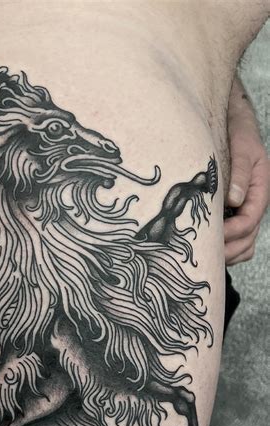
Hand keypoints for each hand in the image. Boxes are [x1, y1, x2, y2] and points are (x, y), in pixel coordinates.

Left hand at [224, 76, 268, 265]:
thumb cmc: (239, 135)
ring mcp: (247, 212)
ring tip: (207, 259)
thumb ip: (239, 173)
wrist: (237, 127)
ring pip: (245, 245)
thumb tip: (234, 200)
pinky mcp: (238, 215)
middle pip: (248, 239)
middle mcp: (255, 204)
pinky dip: (229, 251)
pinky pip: (240, 242)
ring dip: (229, 255)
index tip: (211, 237)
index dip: (231, 232)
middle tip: (205, 256)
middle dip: (229, 250)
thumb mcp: (242, 148)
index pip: (249, 220)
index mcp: (260, 190)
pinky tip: (212, 252)